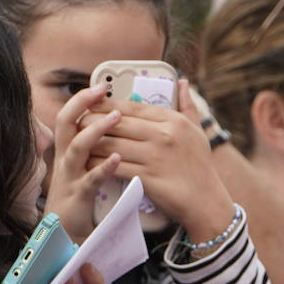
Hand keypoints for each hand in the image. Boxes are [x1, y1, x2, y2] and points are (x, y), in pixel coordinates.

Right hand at [45, 89, 123, 241]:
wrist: (66, 233)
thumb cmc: (78, 197)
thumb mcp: (81, 167)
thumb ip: (91, 147)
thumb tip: (111, 125)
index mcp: (67, 150)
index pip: (69, 116)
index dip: (82, 99)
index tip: (100, 85)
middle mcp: (64, 159)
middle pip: (65, 123)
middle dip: (81, 104)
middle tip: (102, 90)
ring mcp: (69, 177)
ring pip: (76, 147)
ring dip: (95, 131)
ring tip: (116, 118)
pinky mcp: (77, 196)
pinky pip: (89, 179)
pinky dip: (103, 168)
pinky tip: (117, 159)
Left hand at [86, 80, 235, 241]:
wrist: (206, 202)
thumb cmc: (200, 166)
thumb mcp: (198, 132)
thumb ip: (187, 106)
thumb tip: (182, 81)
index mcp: (173, 121)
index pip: (133, 107)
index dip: (109, 105)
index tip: (92, 105)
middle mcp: (164, 135)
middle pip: (118, 123)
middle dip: (94, 122)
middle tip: (79, 123)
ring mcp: (155, 156)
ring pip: (113, 144)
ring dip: (92, 143)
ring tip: (78, 142)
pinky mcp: (147, 177)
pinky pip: (115, 166)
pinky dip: (99, 164)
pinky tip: (88, 163)